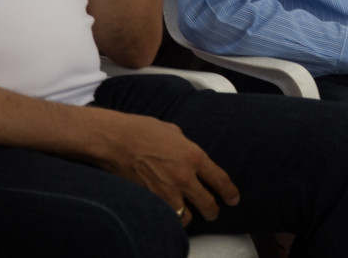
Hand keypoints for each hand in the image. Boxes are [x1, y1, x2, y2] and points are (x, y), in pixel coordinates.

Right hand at [95, 114, 238, 226]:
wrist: (114, 140)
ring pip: (187, 217)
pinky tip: (170, 214)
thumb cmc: (142, 130)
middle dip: (213, 211)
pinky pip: (166, 217)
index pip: (221, 180)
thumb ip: (187, 147)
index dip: (230, 193)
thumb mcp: (174, 132)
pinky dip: (170, 218)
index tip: (233, 199)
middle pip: (208, 204)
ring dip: (190, 216)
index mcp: (194, 156)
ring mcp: (166, 191)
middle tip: (213, 212)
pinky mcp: (149, 200)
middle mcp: (183, 176)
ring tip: (190, 214)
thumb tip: (191, 156)